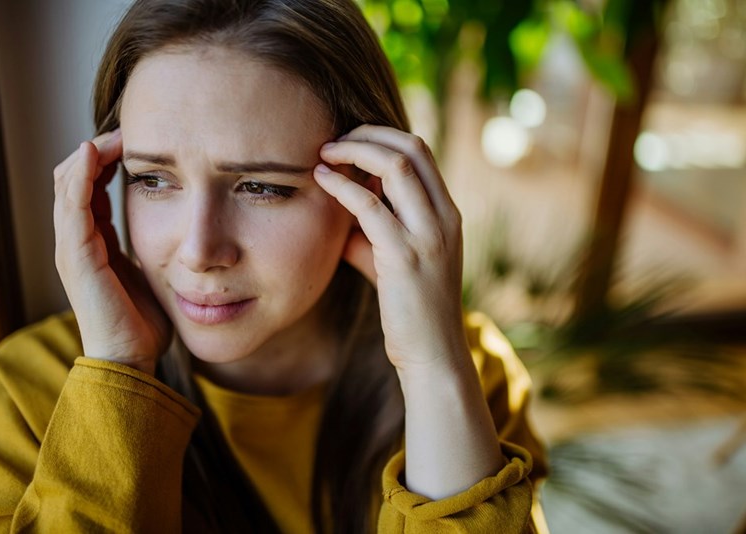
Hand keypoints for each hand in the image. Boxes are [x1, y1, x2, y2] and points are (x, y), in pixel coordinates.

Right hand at [53, 130, 170, 374]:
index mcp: (93, 243)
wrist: (130, 359)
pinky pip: (73, 205)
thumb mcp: (150, 272)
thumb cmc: (142, 322)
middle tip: (129, 129)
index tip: (138, 141)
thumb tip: (177, 227)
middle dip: (99, 149)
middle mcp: (77, 241)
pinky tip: (97, 152)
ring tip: (117, 133)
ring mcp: (72, 247)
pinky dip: (81, 175)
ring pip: (68, 184)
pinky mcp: (77, 255)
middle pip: (75, 178)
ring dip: (90, 153)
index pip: (91, 187)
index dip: (108, 160)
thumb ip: (152, 247)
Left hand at [314, 125, 468, 373]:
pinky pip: (370, 206)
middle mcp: (444, 217)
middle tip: (334, 140)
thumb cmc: (411, 309)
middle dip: (369, 134)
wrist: (433, 353)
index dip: (382, 137)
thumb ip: (371, 232)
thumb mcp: (393, 261)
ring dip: (356, 150)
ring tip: (324, 153)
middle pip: (412, 147)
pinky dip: (342, 186)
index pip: (421, 151)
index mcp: (447, 213)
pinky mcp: (404, 257)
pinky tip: (321, 179)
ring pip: (397, 166)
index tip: (349, 142)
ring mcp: (428, 235)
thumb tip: (337, 210)